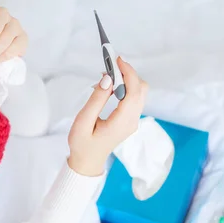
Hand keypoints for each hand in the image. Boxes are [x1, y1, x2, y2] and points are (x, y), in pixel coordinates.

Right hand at [67, 58, 147, 176]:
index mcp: (122, 122)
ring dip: (127, 79)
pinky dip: (125, 87)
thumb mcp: (83, 122)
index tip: (116, 59)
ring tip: (107, 75)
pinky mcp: (130, 120)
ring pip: (139, 93)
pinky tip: (110, 86)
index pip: (133, 92)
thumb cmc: (82, 144)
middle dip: (128, 73)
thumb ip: (96, 100)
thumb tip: (108, 79)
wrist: (87, 162)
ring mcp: (133, 121)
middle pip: (141, 90)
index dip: (128, 73)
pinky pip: (134, 98)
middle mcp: (132, 121)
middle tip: (110, 65)